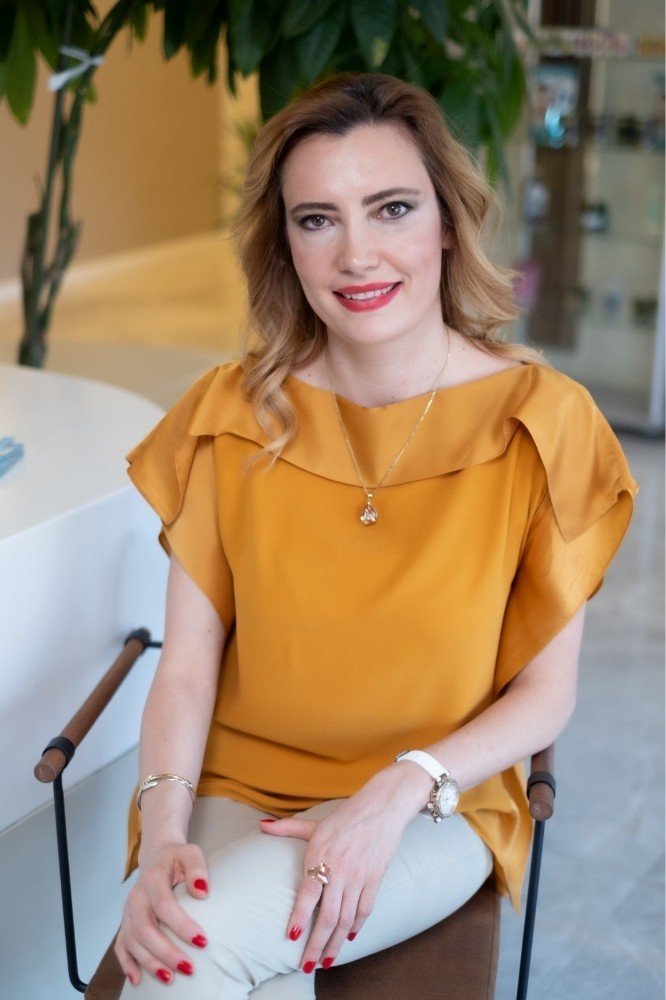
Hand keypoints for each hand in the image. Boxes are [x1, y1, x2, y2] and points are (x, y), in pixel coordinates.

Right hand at [114, 842, 210, 986]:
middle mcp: (136, 897)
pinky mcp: (126, 923)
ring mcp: (128, 912)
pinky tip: (138, 980)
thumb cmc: (176, 857)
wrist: (156, 855)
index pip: (164, 905)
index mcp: (152, 878)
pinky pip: (121, 946)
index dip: (181, 925)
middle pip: (145, 929)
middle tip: (188, 967)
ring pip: (132, 941)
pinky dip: (127, 965)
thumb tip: (202, 892)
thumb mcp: (190, 852)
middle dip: (165, 952)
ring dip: (149, 962)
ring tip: (170, 979)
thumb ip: (197, 868)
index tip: (202, 941)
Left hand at [260, 767, 429, 972]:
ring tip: (325, 961)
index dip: (301, 917)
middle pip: (328, 915)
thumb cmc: (345, 816)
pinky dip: (356, 926)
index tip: (292, 937)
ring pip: (346, 919)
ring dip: (335, 943)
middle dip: (316, 944)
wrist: (382, 807)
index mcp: (321, 855)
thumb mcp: (315, 822)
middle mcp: (340, 869)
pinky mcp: (375, 879)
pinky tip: (348, 938)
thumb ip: (288, 828)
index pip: (309, 893)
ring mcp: (359, 876)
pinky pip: (365, 909)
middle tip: (306, 966)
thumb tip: (261, 825)